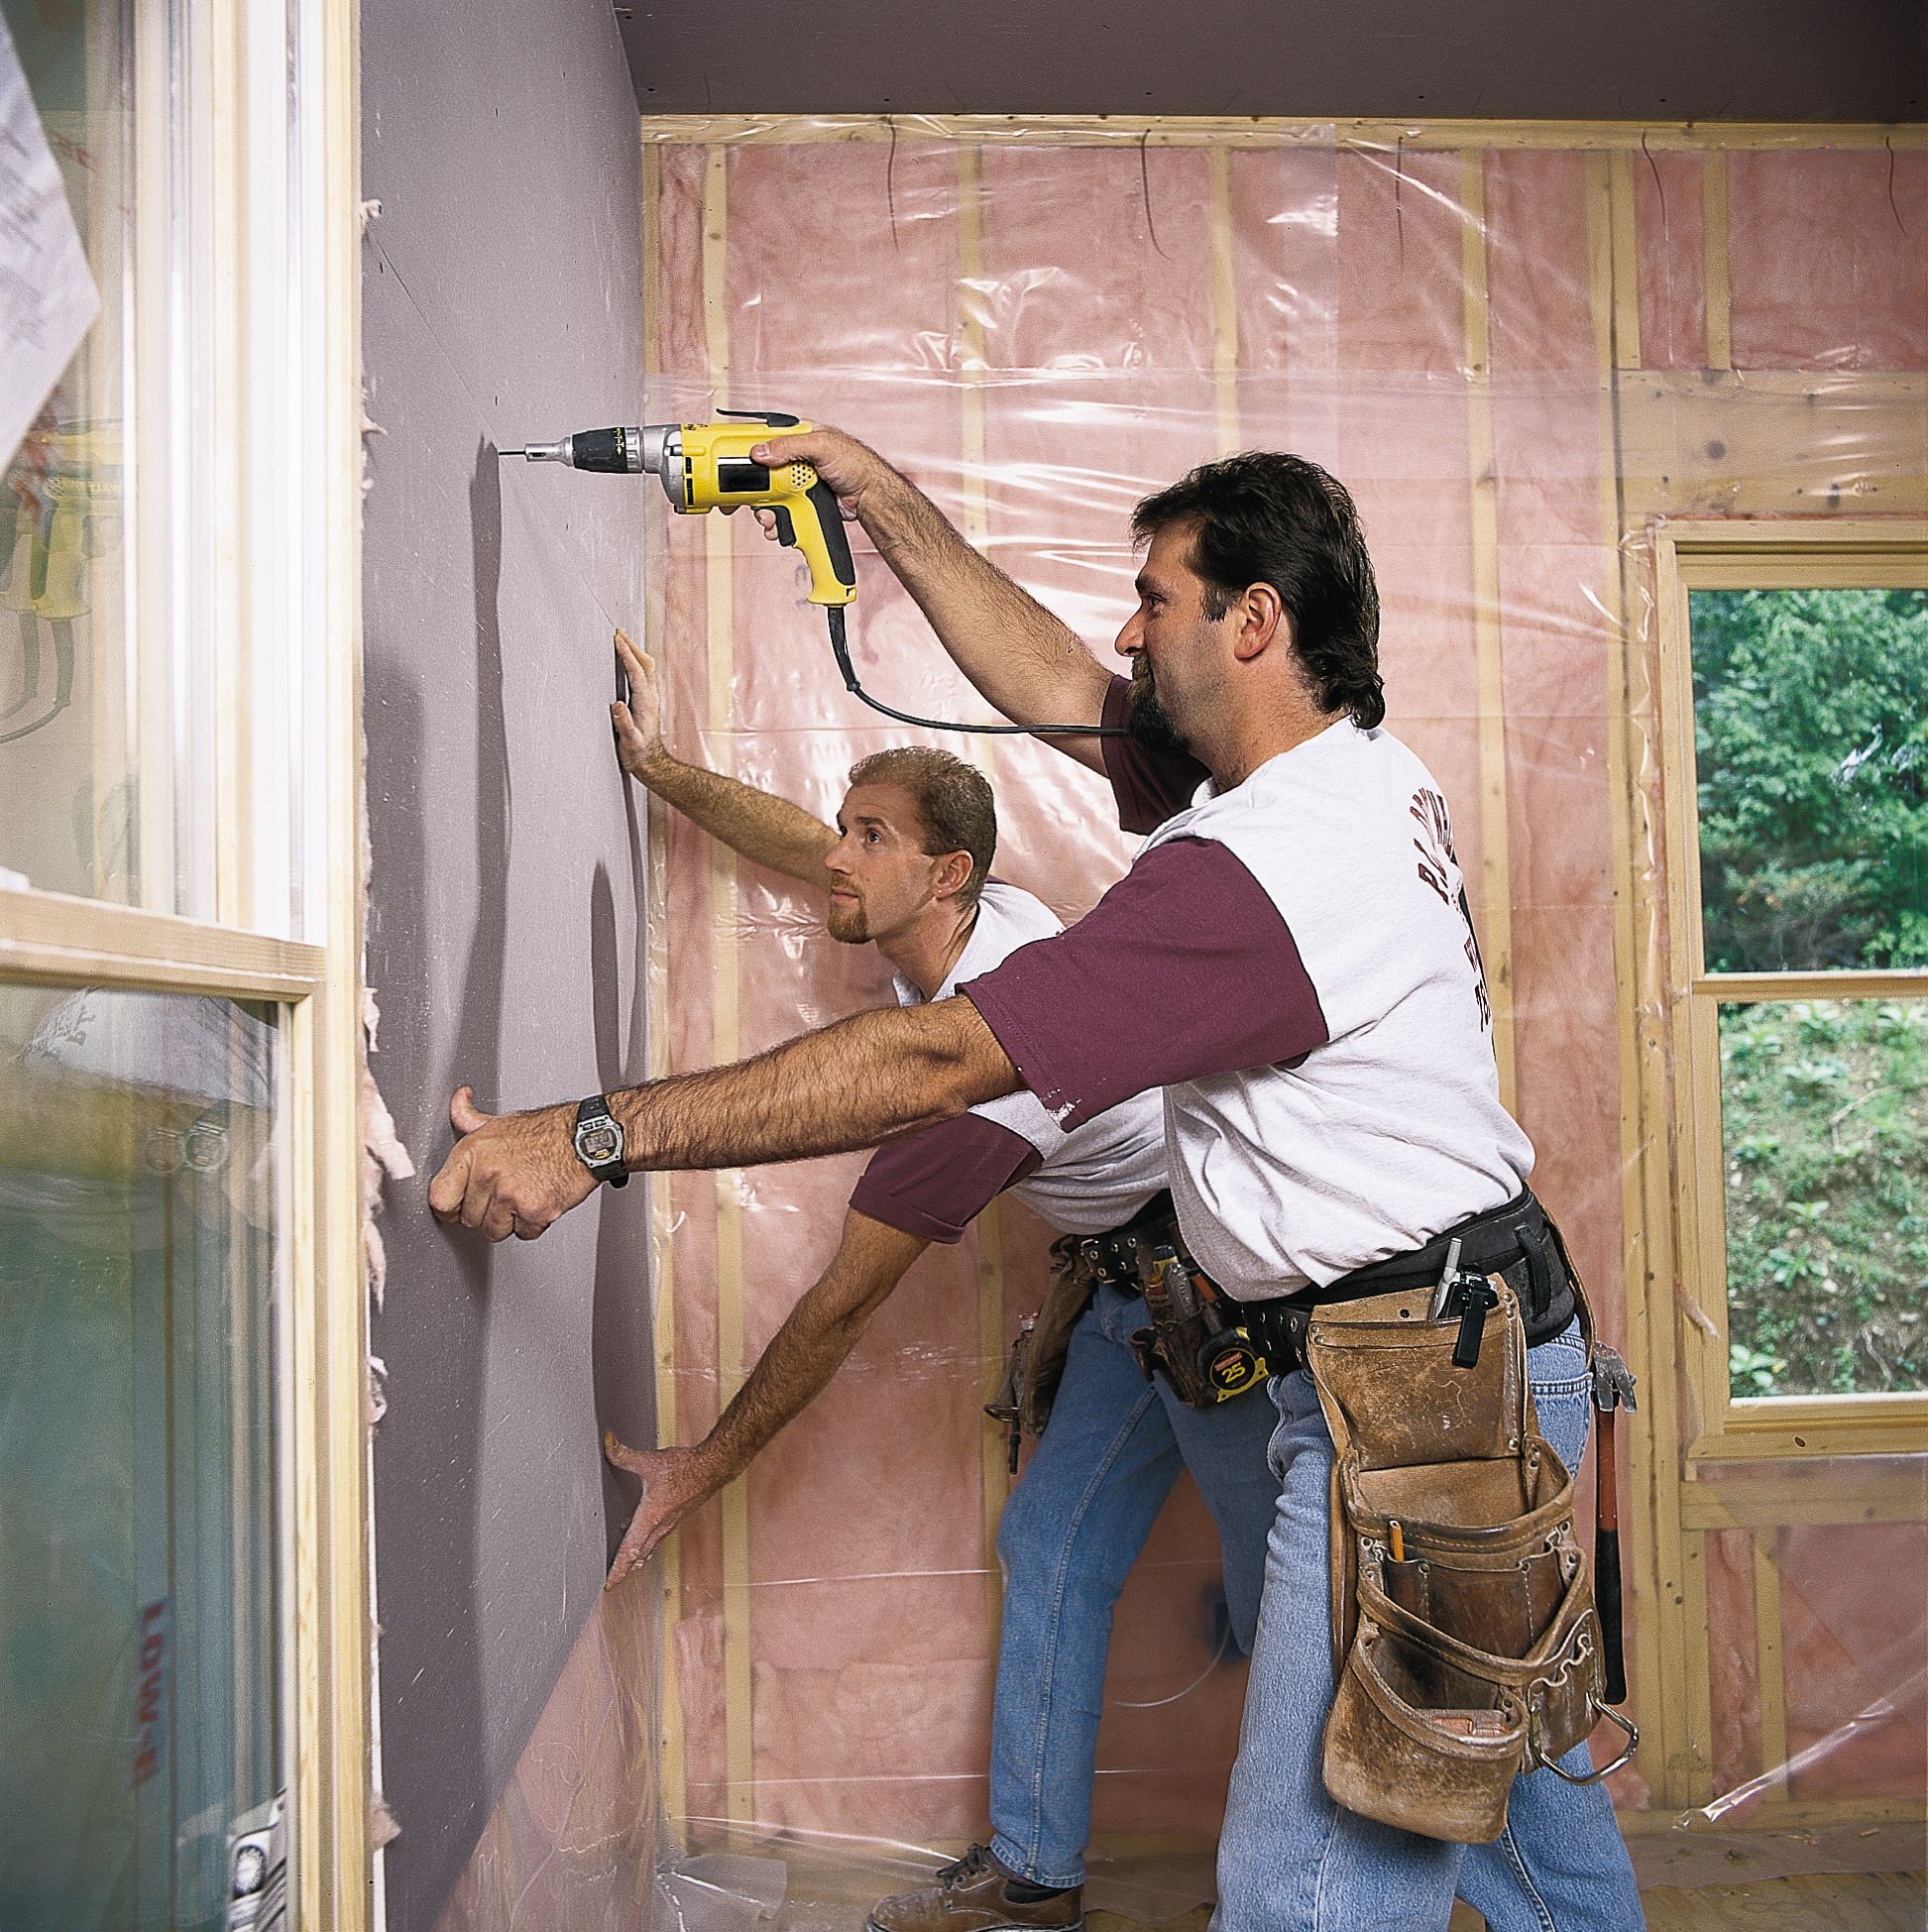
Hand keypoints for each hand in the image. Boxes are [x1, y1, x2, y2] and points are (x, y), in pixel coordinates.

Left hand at [426, 1085, 595, 1240]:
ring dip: (508, 1221)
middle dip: (484, 1212)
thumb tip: (458, 1100)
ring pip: (494, 1231)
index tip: (456, 1208)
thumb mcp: (500, 1121)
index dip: (449, 1208)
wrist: (585, 1139)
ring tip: (521, 1199)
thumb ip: (469, 1117)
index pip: (440, 1198)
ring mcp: (509, 1196)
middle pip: (469, 1219)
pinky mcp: (533, 1212)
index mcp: (473, 1152)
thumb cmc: (546, 1131)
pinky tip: (538, 1202)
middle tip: (502, 1196)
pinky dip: (532, 1224)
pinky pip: (523, 1234)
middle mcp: (487, 1175)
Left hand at [603, 1434, 722, 1586]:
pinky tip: (646, 1538)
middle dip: (625, 1569)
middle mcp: (660, 1525)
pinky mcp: (677, 1516)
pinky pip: (659, 1536)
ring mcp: (670, 1523)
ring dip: (638, 1558)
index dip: (618, 1569)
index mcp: (650, 1517)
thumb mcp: (649, 1461)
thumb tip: (607, 1442)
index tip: (610, 1584)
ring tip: (629, 1566)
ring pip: (650, 1547)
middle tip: (614, 1581)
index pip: (630, 1550)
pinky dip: (648, 1544)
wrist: (713, 1468)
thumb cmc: (685, 1467)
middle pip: (639, 1555)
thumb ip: (623, 1455)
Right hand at [611, 627, 664, 778]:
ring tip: (622, 639)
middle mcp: (651, 697)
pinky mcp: (647, 700)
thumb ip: (624, 723)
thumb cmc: (638, 754)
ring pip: (646, 667)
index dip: (627, 655)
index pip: (637, 672)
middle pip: (646, 664)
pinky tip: (628, 659)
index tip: (618, 639)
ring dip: (635, 651)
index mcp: (645, 704)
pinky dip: (636, 661)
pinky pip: (644, 674)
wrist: (651, 763)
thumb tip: (616, 704)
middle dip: (633, 646)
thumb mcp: (630, 742)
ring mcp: (651, 698)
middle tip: (619, 632)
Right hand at [747, 425, 878, 528]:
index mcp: (794, 437)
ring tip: (770, 518)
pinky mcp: (798, 502)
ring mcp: (793, 482)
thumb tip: (761, 452)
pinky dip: (775, 521)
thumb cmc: (856, 464)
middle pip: (757, 473)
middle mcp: (790, 459)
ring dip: (763, 510)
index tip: (726, 464)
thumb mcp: (823, 446)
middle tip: (737, 502)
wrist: (870, 497)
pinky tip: (779, 525)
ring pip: (765, 496)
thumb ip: (791, 446)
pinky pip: (778, 512)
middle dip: (749, 491)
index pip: (760, 439)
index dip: (742, 452)